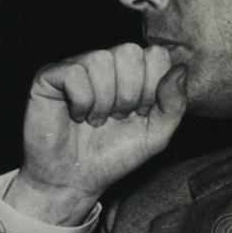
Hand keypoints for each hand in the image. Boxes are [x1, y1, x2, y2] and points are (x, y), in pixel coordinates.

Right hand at [7, 44, 187, 223]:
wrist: (76, 180)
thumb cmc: (115, 155)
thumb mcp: (156, 134)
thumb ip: (175, 104)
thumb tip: (181, 68)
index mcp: (133, 71)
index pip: (156, 54)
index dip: (152, 89)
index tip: (139, 114)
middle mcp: (106, 63)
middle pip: (130, 52)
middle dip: (129, 95)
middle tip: (116, 118)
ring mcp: (77, 66)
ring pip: (101, 60)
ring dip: (104, 102)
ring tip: (96, 120)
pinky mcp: (50, 76)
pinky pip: (74, 73)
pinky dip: (81, 102)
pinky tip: (76, 116)